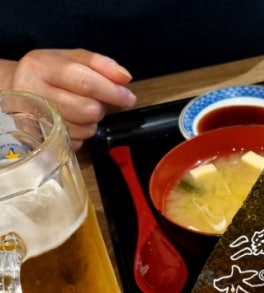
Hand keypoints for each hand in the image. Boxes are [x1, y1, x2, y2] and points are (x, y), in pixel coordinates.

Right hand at [4, 49, 136, 148]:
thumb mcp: (70, 59)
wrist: (15, 90)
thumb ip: (100, 64)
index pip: (84, 81)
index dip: (112, 91)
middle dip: (101, 107)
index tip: (129, 98)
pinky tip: (72, 121)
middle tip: (98, 101)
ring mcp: (35, 119)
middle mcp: (34, 92)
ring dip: (93, 120)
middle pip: (87, 109)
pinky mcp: (42, 140)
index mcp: (41, 66)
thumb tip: (124, 77)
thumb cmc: (48, 74)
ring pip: (85, 128)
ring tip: (81, 108)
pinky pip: (78, 142)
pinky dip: (83, 133)